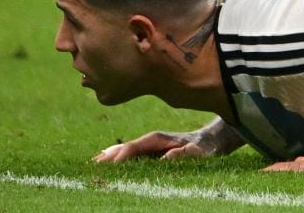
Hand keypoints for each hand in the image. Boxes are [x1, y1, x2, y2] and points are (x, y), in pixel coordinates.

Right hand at [93, 129, 220, 163]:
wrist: (212, 139)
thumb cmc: (206, 148)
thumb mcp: (200, 152)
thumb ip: (185, 153)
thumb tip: (168, 157)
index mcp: (159, 139)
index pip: (135, 146)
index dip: (122, 155)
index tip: (110, 164)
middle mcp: (151, 140)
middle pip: (125, 148)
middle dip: (109, 156)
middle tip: (92, 165)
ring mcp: (149, 145)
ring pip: (124, 150)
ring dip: (109, 157)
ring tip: (92, 164)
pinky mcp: (150, 151)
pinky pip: (129, 154)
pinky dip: (115, 157)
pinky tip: (103, 161)